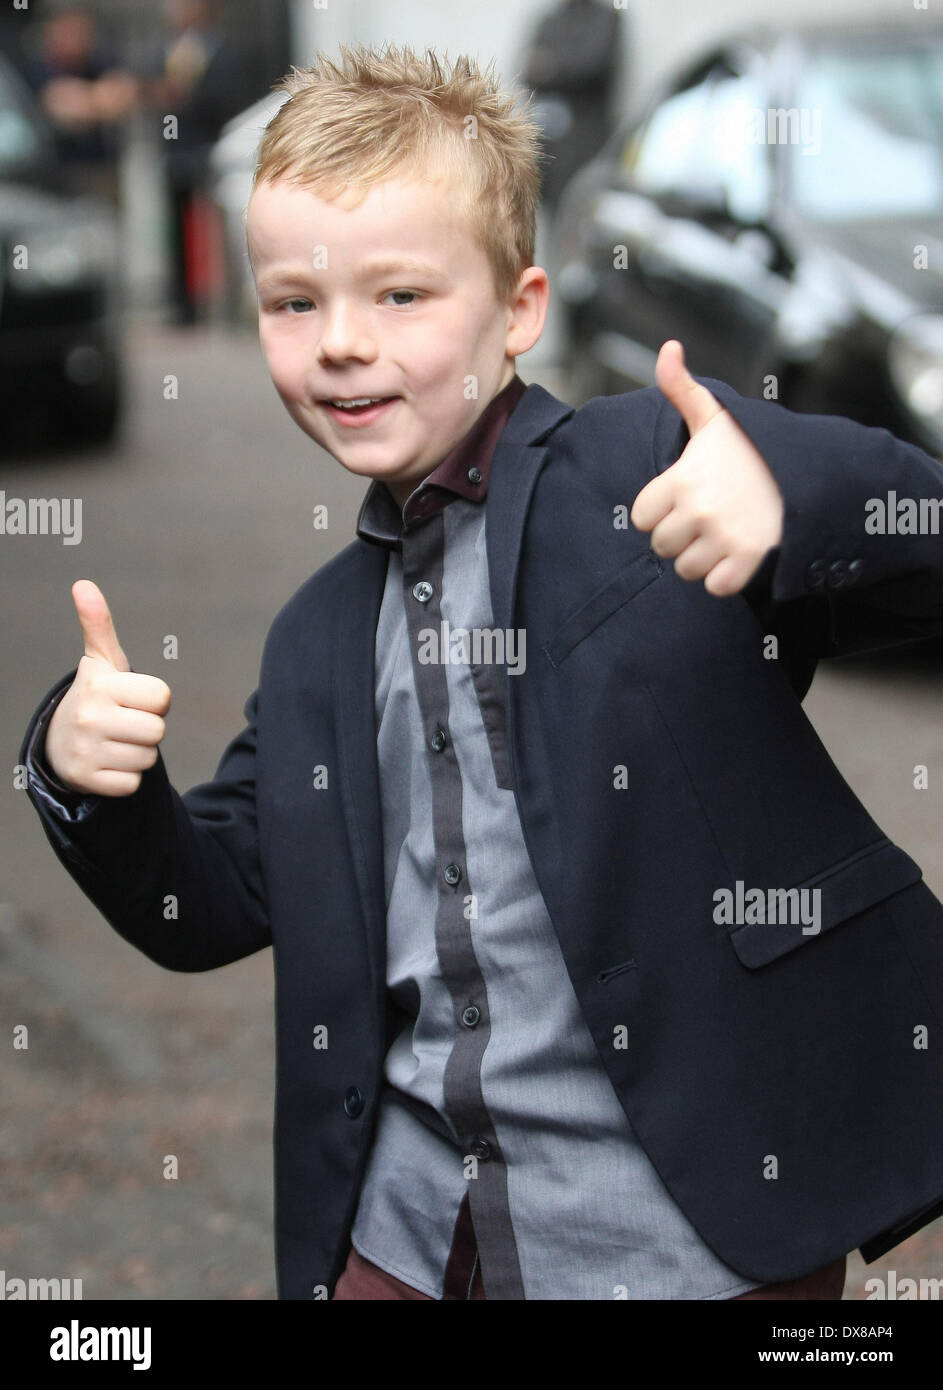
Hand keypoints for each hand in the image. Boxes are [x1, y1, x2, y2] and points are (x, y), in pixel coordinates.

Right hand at [44, 580, 170, 795]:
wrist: (60, 742)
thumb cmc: (96, 697)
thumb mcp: (100, 662)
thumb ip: (98, 624)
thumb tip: (83, 584)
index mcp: (100, 685)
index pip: (162, 698)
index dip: (155, 700)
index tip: (134, 699)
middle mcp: (90, 717)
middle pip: (158, 731)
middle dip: (149, 729)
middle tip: (126, 722)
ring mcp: (87, 750)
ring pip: (148, 758)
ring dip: (138, 753)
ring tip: (116, 741)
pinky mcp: (89, 780)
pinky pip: (133, 784)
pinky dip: (127, 777)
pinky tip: (109, 763)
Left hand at [631, 340, 783, 595]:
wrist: (809, 473)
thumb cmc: (753, 450)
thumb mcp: (715, 417)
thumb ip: (682, 388)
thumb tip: (668, 348)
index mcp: (681, 479)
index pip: (641, 517)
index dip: (660, 511)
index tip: (685, 499)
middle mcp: (698, 510)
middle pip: (662, 547)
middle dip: (681, 537)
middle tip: (709, 518)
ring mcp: (723, 537)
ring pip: (686, 569)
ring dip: (702, 559)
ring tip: (724, 535)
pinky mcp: (747, 561)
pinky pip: (716, 587)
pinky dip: (725, 578)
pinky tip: (738, 554)